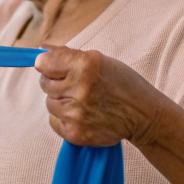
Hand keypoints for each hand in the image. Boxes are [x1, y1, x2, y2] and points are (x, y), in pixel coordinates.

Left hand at [35, 46, 164, 146]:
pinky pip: (54, 121)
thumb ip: (67, 55)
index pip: (43, 62)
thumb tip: (40, 50)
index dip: (47, 64)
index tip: (53, 67)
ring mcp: (76, 114)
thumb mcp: (99, 60)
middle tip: (76, 85)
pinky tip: (82, 115)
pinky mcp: (75, 133)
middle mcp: (79, 89)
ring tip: (82, 101)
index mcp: (85, 66)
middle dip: (56, 82)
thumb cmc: (122, 84)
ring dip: (61, 101)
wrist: (143, 116)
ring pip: (49, 103)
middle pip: (44, 83)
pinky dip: (64, 118)